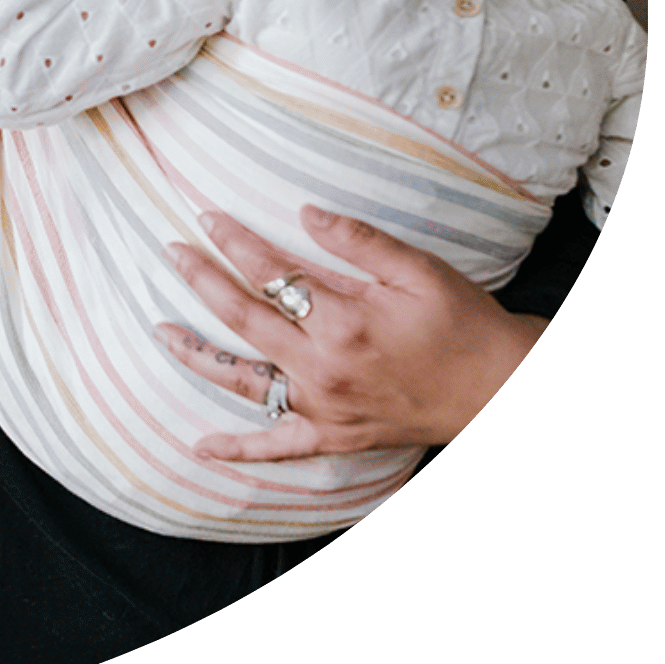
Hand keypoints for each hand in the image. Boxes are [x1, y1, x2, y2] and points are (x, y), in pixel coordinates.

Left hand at [157, 206, 545, 460]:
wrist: (504, 391)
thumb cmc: (465, 324)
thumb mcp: (420, 270)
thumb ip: (359, 241)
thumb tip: (305, 212)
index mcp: (343, 321)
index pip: (271, 273)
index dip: (234, 241)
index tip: (206, 216)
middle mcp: (323, 367)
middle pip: (243, 318)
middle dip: (202, 279)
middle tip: (171, 250)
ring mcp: (324, 407)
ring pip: (244, 380)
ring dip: (198, 355)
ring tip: (160, 331)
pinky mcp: (335, 437)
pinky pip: (277, 447)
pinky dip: (238, 451)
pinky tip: (201, 447)